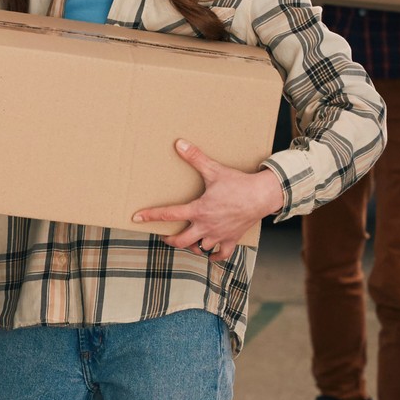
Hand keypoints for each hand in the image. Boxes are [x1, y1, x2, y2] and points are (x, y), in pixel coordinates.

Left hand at [131, 139, 284, 261]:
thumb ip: (195, 158)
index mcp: (198, 210)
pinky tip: (210, 252)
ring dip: (192, 246)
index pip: (169, 215)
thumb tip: (179, 143)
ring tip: (188, 241)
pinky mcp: (232, 239)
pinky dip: (214, 255)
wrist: (263, 195)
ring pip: (199, 248)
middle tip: (165, 236)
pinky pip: (221, 254)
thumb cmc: (238, 183)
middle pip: (181, 241)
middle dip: (170, 240)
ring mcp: (219, 235)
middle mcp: (206, 226)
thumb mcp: (214, 170)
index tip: (137, 218)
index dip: (151, 216)